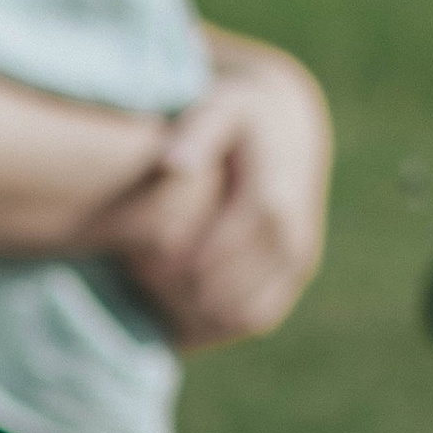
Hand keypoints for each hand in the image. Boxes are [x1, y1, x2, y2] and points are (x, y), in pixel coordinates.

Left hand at [97, 31, 330, 347]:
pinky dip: (214, 326)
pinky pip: (254, 318)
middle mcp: (293, 239)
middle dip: (178, 297)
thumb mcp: (220, 106)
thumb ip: (197, 130)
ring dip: (195, 317)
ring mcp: (297, 263)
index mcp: (272, 202)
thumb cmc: (238, 115)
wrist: (287, 127)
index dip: (173, 272)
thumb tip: (172, 164)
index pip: (217, 258)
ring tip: (152, 297)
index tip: (134, 265)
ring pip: (244, 317)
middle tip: (135, 284)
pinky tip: (175, 312)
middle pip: (230, 295)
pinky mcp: (292, 277)